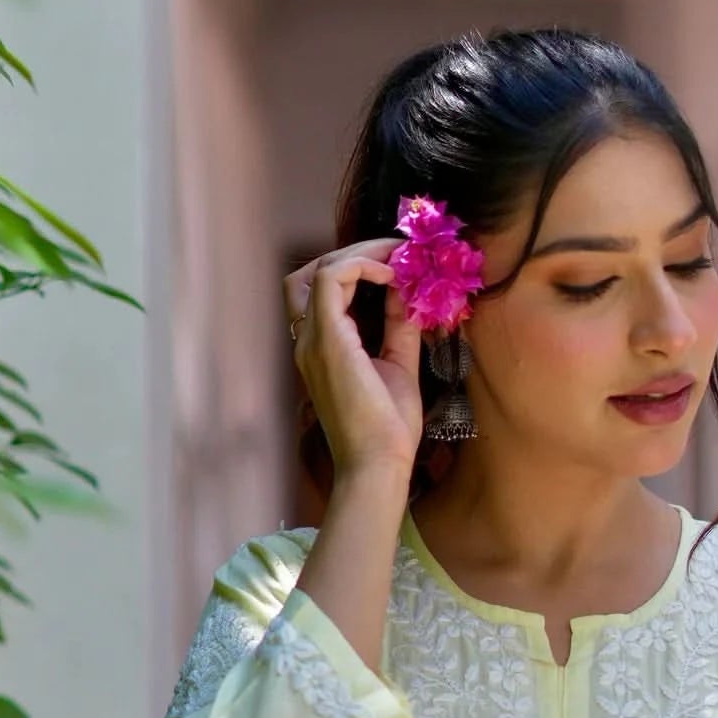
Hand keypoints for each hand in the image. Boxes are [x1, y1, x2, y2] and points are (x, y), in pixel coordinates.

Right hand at [283, 238, 424, 478]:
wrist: (378, 466)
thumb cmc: (387, 429)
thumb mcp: (398, 364)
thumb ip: (399, 326)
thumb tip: (409, 290)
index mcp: (320, 348)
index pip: (324, 291)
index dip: (360, 267)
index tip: (401, 264)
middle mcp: (308, 341)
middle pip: (311, 273)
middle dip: (357, 253)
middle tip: (399, 251)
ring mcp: (313, 340)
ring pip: (319, 270)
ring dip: (360, 254)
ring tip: (397, 257)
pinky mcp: (328, 342)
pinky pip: (331, 280)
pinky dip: (361, 266)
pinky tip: (391, 275)